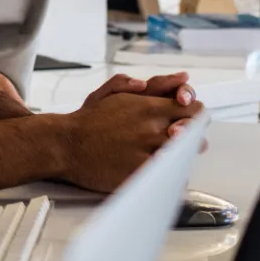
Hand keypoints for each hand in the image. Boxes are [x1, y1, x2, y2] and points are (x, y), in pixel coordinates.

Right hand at [56, 76, 202, 192]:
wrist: (65, 145)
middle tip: (184, 141)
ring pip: (185, 155)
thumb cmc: (86, 121)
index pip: (191, 108)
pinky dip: (172, 176)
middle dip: (193, 136)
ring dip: (184, 156)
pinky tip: (164, 174)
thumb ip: (129, 84)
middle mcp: (151, 128)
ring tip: (175, 157)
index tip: (188, 120)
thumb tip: (146, 83)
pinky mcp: (140, 173)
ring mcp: (147, 151)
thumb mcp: (107, 93)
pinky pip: (169, 177)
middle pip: (194, 132)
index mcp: (147, 107)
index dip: (194, 114)